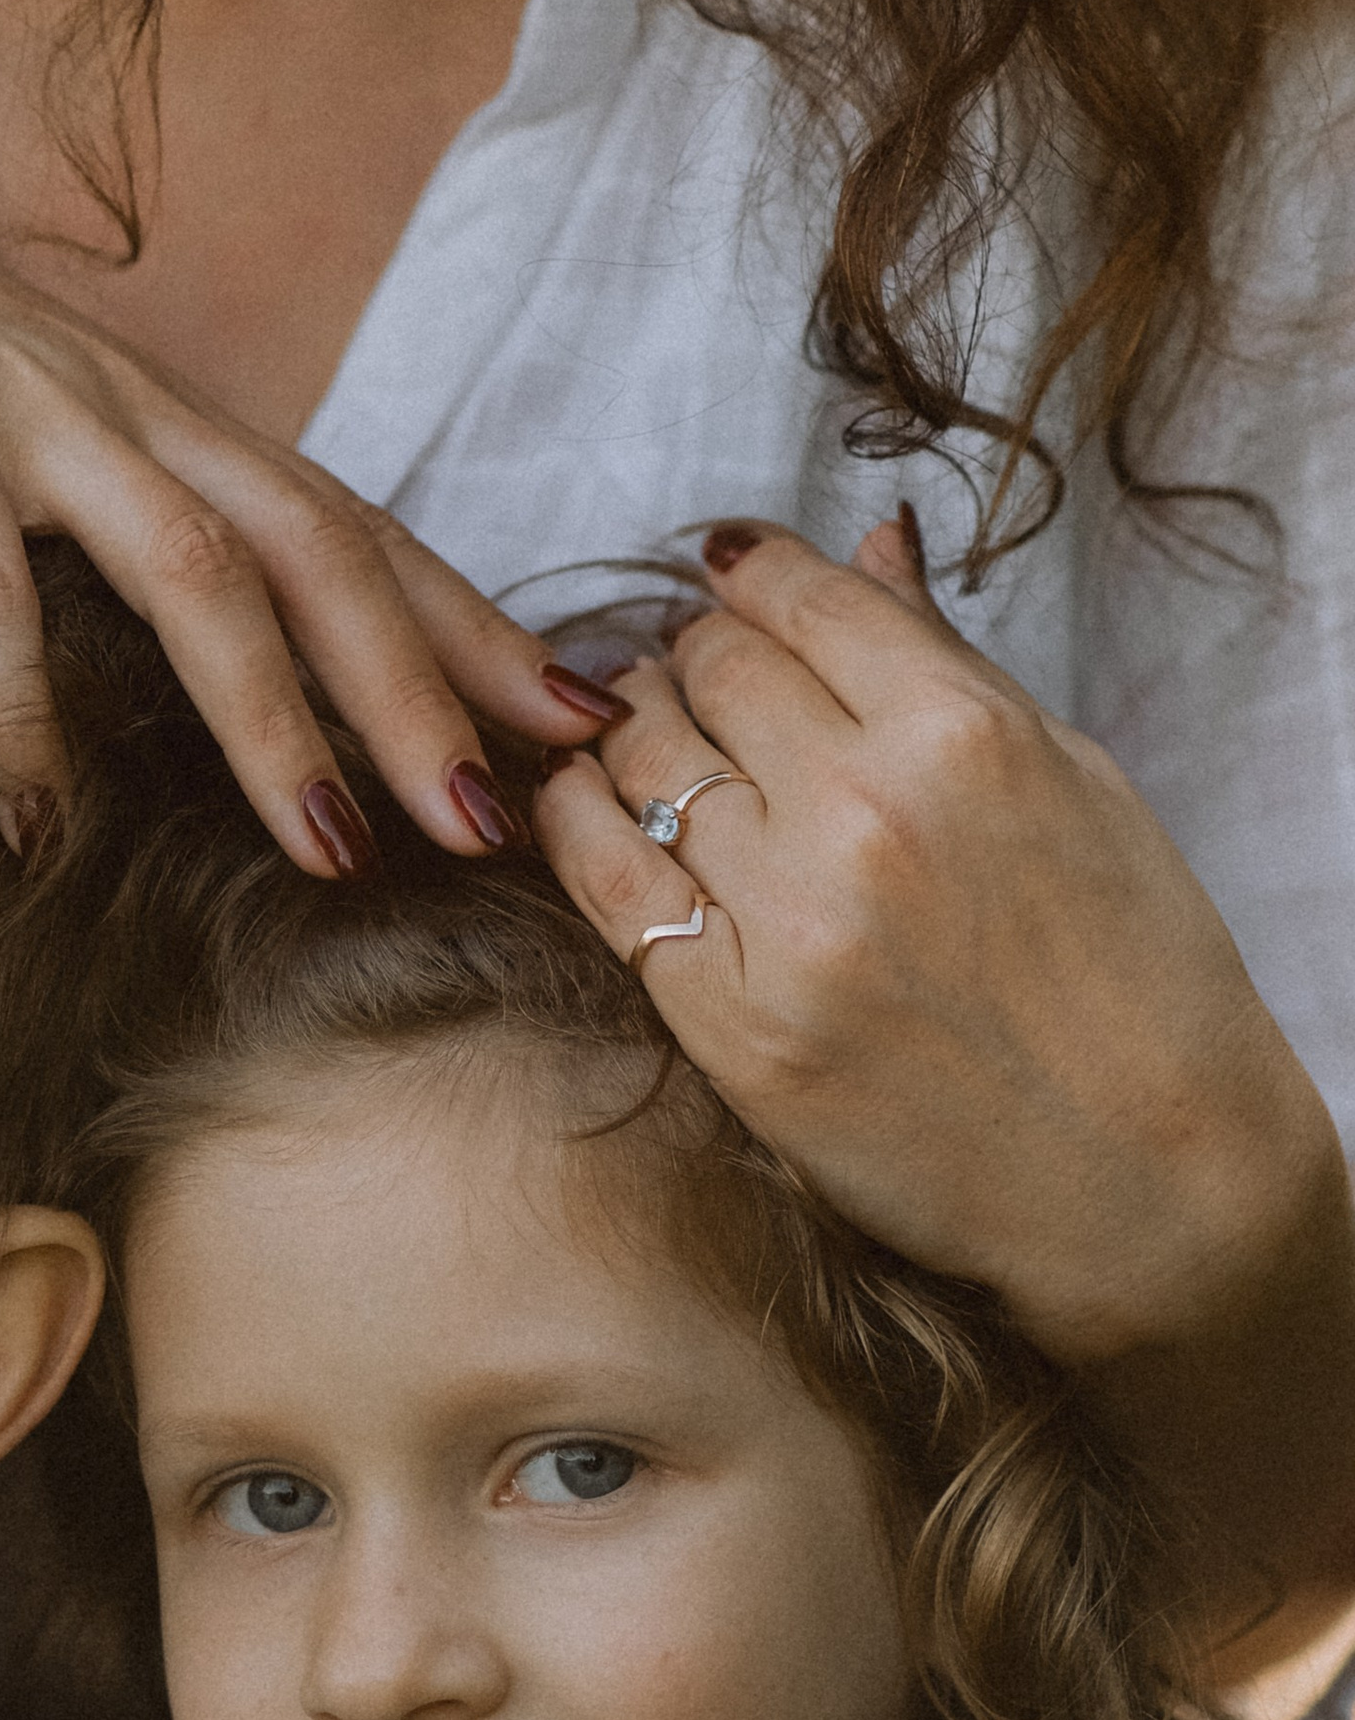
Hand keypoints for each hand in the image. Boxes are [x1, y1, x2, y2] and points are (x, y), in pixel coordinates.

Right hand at [0, 127, 610, 867]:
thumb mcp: (35, 457)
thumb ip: (128, 538)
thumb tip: (233, 676)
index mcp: (173, 424)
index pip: (359, 530)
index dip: (475, 627)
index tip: (581, 728)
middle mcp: (131, 407)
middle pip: (318, 549)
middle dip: (418, 690)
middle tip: (492, 825)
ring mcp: (27, 409)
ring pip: (192, 565)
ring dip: (271, 715)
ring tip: (329, 851)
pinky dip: (16, 709)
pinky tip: (35, 826)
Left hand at [532, 516, 1354, 1666]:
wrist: (1144, 1179)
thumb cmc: (1130, 977)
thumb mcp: (1071, 782)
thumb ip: (947, 662)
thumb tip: (868, 539)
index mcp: (963, 733)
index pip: (802, 599)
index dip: (748, 573)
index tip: (724, 573)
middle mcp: (862, 812)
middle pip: (705, 670)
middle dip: (690, 655)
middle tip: (689, 675)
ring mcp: (784, 921)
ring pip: (638, 761)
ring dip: (630, 734)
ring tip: (647, 742)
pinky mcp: (726, 1022)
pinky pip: (600, 879)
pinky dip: (575, 822)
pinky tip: (586, 808)